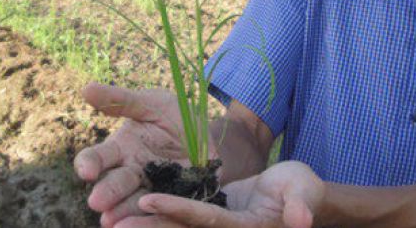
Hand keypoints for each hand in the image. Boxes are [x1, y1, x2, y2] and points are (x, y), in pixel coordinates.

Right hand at [74, 83, 215, 226]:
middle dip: (106, 193)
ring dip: (122, 213)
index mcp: (122, 148)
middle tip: (96, 202)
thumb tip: (86, 88)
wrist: (210, 135)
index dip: (88, 164)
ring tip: (111, 223)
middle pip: (114, 184)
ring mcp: (152, 189)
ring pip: (133, 203)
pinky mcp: (174, 199)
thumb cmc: (173, 116)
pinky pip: (164, 210)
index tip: (86, 171)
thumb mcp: (150, 103)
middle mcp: (131, 172)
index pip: (97, 158)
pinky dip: (153, 217)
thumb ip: (121, 100)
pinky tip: (145, 223)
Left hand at [116, 161, 324, 227]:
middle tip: (114, 222)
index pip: (205, 219)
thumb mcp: (305, 192)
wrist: (297, 194)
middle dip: (149, 226)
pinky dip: (156, 215)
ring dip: (145, 224)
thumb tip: (301, 220)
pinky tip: (129, 209)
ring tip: (110, 219)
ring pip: (175, 225)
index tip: (147, 200)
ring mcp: (214, 226)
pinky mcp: (208, 217)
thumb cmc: (304, 190)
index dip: (176, 211)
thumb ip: (301, 205)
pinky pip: (178, 217)